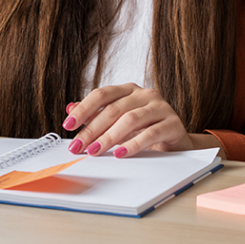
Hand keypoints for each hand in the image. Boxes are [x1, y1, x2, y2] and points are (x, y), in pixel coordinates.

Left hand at [62, 83, 224, 158]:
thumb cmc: (145, 128)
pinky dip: (133, 144)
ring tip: (96, 151)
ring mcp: (160, 107)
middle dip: (92, 129)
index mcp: (129, 90)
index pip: (102, 94)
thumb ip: (96, 113)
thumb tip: (70, 108)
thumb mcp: (118, 120)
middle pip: (113, 109)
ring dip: (109, 137)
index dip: (83, 109)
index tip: (68, 125)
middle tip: (79, 146)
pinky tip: (120, 153)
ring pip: (130, 119)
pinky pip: (150, 133)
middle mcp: (145, 94)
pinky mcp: (173, 123)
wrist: (176, 141)